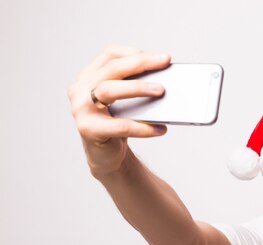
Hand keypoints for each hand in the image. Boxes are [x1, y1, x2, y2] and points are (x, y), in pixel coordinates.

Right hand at [67, 45, 171, 174]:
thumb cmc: (118, 124)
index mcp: (89, 77)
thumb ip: (134, 86)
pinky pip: (120, 125)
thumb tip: (164, 78)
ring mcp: (81, 109)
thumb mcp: (125, 101)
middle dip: (140, 64)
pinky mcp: (88, 129)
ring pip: (109, 90)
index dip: (135, 52)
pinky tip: (160, 129)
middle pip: (112, 69)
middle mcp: (81, 89)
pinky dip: (143, 127)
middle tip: (164, 64)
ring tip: (161, 91)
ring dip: (138, 88)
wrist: (106, 156)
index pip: (110, 54)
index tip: (161, 57)